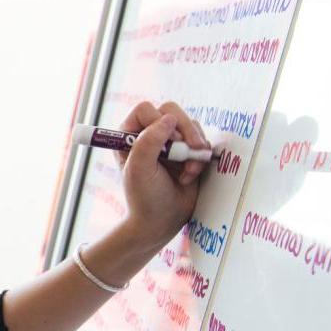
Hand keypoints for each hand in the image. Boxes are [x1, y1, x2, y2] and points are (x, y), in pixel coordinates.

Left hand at [116, 101, 210, 250]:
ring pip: (190, 124)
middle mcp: (148, 134)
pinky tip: (190, 175)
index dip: (158, 123)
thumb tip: (168, 119)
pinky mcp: (187, 151)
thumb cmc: (144, 198)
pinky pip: (202, 140)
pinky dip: (200, 157)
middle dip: (184, 131)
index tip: (165, 144)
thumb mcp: (139, 170)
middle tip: (187, 152)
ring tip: (186, 172)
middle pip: (172, 111)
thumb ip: (149, 142)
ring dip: (193, 148)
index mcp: (128, 135)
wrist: (162, 221)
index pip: (145, 109)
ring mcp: (169, 142)